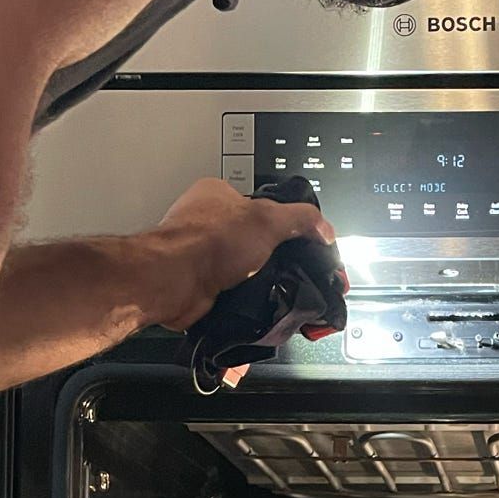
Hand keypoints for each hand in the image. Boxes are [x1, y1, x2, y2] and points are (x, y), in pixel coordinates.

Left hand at [153, 176, 345, 331]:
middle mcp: (206, 223)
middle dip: (272, 258)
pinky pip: (231, 293)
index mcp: (218, 195)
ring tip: (272, 287)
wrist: (174, 281)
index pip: (261, 206)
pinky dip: (243, 301)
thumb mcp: (269, 219)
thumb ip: (302, 219)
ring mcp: (201, 254)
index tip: (300, 240)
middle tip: (290, 269)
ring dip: (258, 281)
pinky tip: (252, 302)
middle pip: (253, 240)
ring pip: (242, 269)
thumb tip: (323, 227)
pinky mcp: (200, 284)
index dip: (284, 224)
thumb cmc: (205, 242)